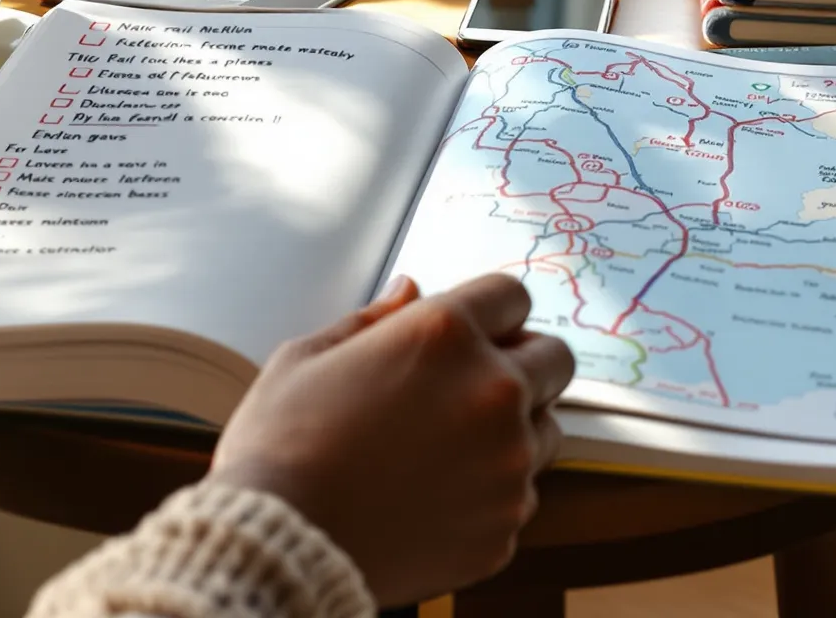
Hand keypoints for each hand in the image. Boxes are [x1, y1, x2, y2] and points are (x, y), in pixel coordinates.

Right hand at [207, 273, 574, 605]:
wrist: (280, 545)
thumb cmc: (280, 445)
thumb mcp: (309, 357)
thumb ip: (373, 319)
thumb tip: (411, 290)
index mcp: (445, 334)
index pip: (513, 295)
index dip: (490, 311)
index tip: (472, 333)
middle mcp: (493, 392)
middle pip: (555, 359)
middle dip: (524, 364)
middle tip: (472, 387)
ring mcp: (507, 464)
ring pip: (546, 430)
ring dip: (514, 431)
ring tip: (449, 449)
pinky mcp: (505, 525)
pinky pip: (519, 496)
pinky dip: (489, 494)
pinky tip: (435, 499)